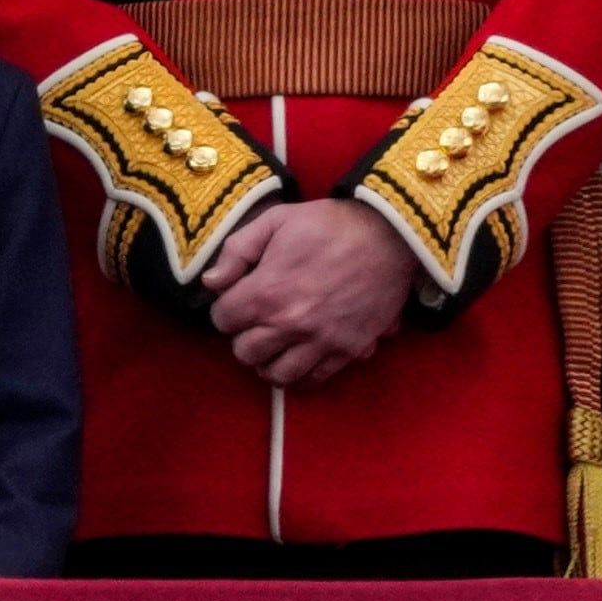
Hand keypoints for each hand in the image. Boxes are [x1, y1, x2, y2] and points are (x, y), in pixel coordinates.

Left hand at [203, 198, 418, 386]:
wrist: (390, 235)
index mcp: (266, 292)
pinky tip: (298, 357)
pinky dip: (302, 374)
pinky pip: (316, 379)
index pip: (222, 320)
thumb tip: (210, 283)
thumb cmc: (328, 225)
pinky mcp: (349, 349)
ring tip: (273, 346)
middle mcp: (290, 324)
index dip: (225, 310)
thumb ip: (236, 252)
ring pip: (277, 374)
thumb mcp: (274, 221)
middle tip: (254, 324)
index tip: (237, 301)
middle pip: (245, 352)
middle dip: (243, 337)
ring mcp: (322, 341)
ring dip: (269, 361)